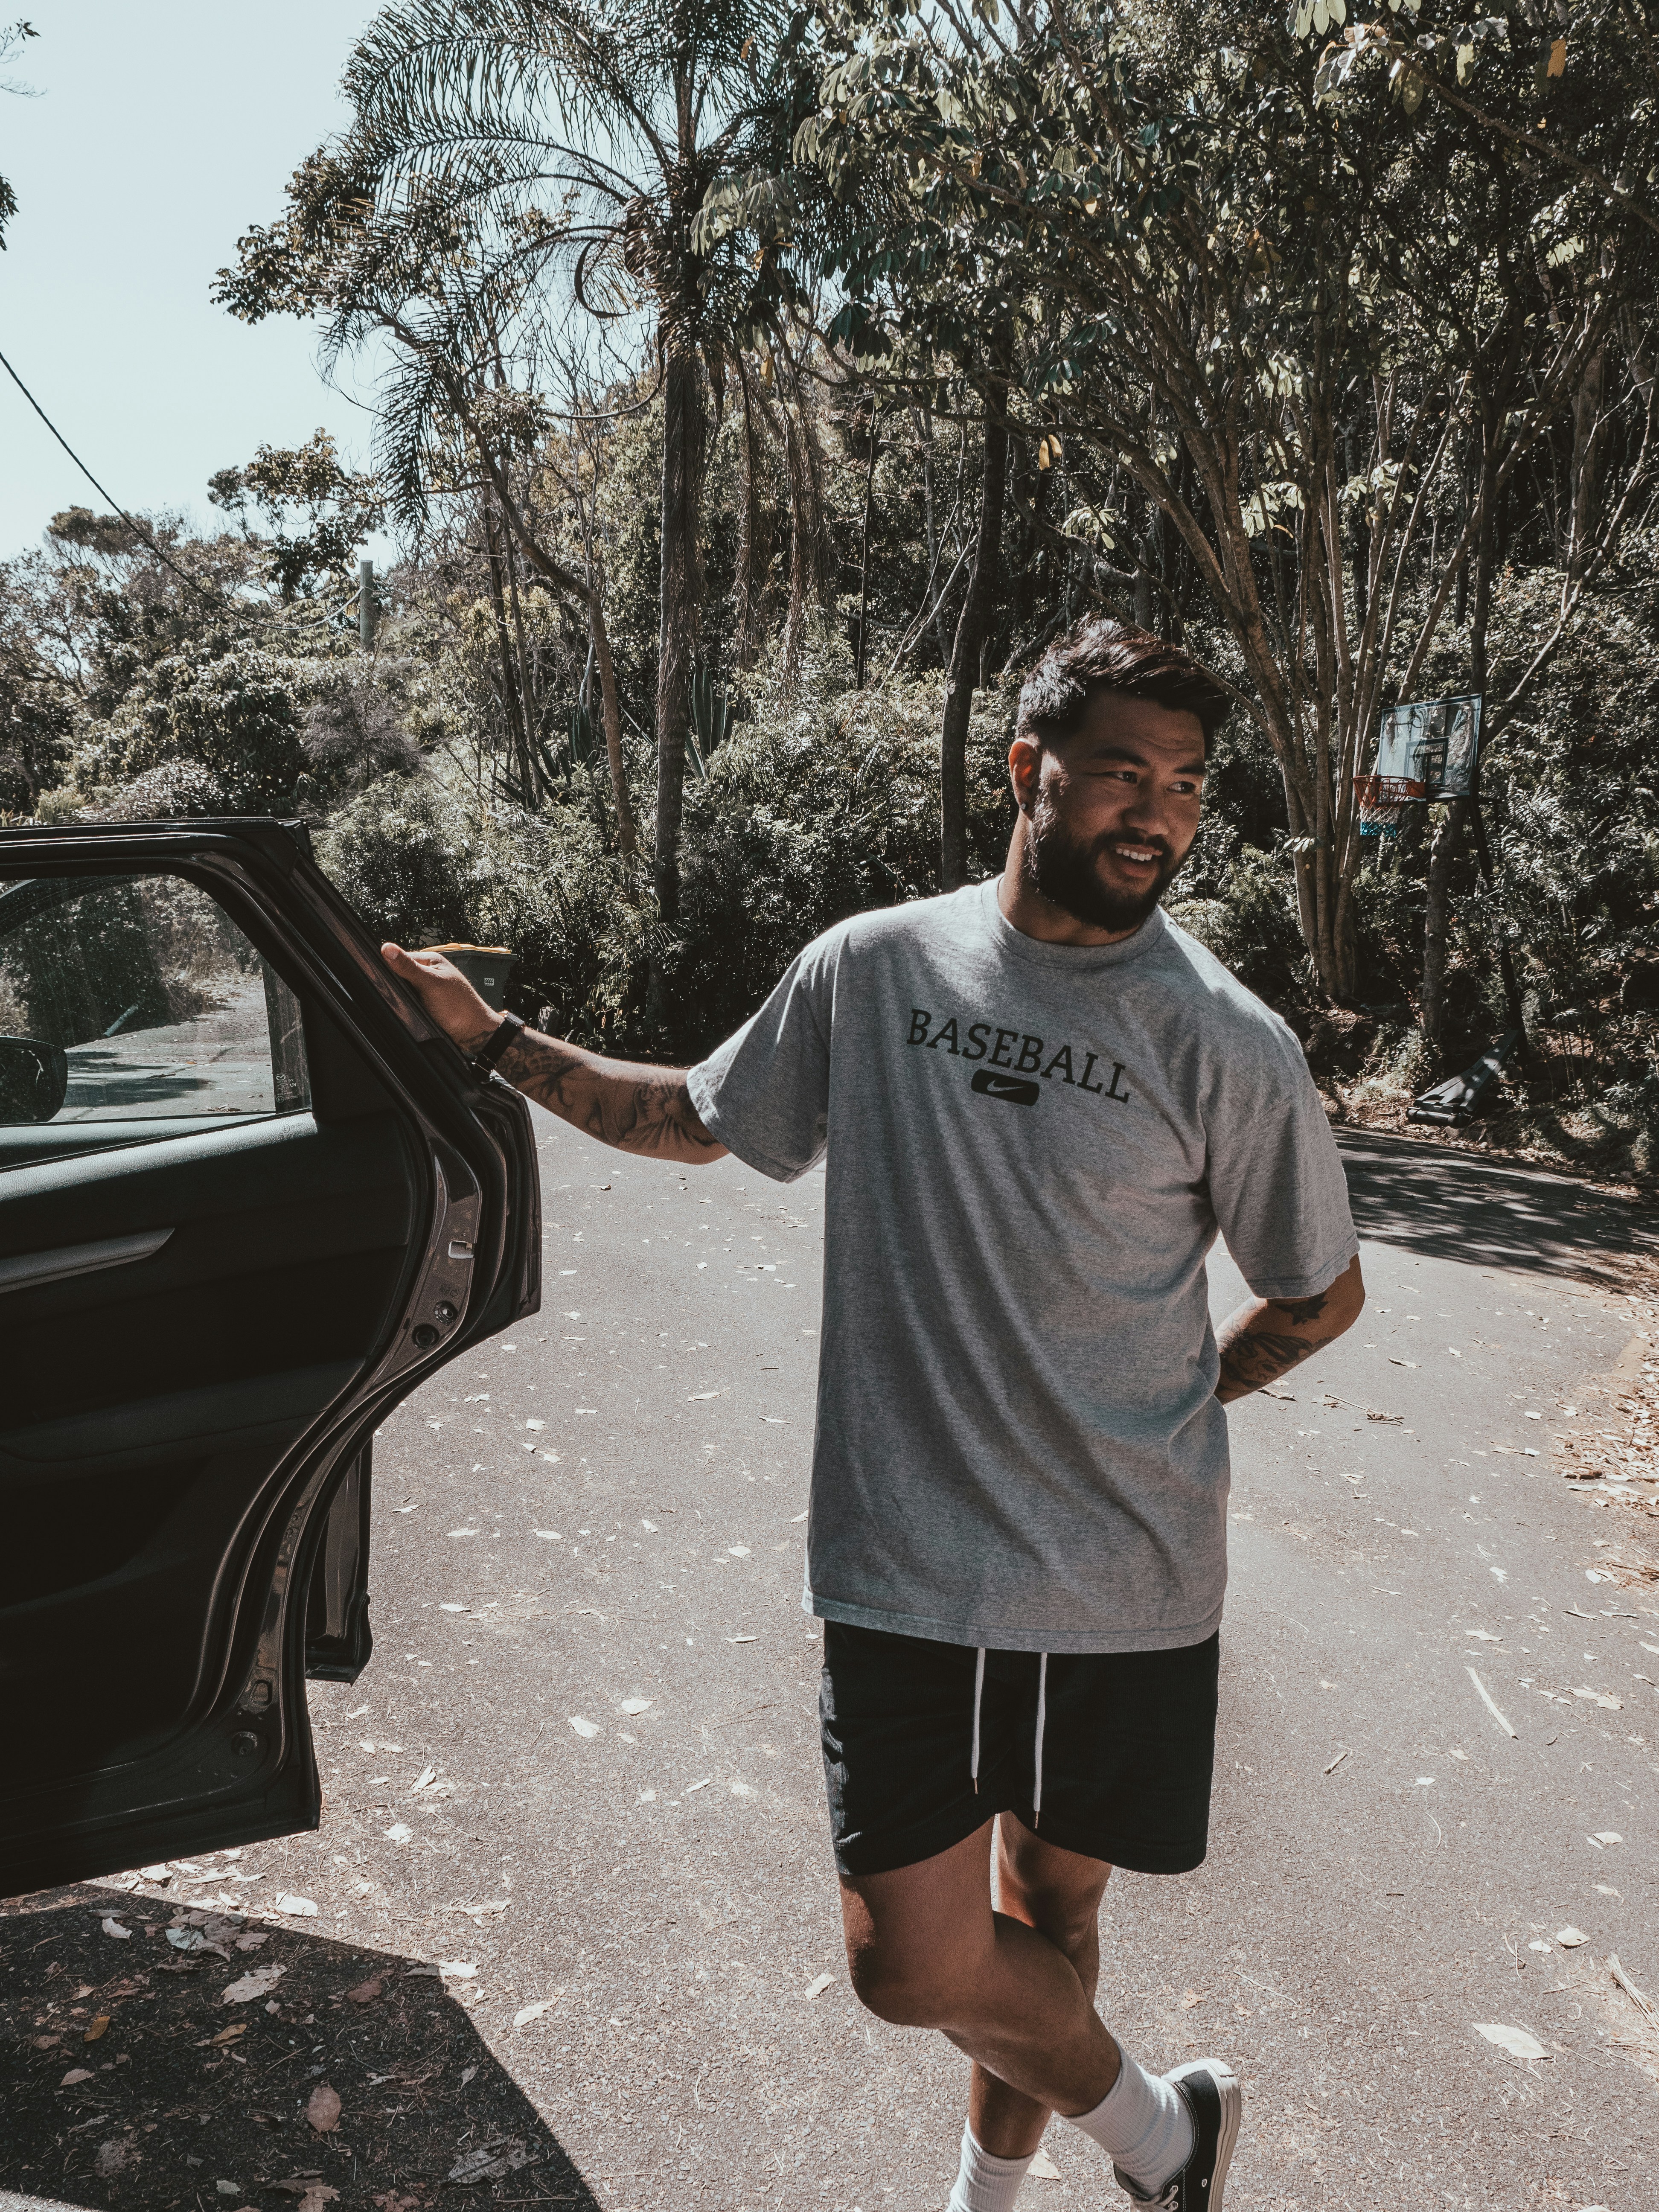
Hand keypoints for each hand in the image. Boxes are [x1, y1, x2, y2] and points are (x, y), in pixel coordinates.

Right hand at [381, 943, 501, 1054]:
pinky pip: (412, 1001)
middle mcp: (430, 971)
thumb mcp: (430, 983)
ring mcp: (430, 987)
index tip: (385, 979)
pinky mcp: (429, 1002)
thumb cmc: (458, 1007)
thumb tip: (387, 948)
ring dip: (403, 997)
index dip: (390, 968)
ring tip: (412, 1005)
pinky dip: (409, 1006)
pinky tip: (414, 1011)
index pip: (400, 957)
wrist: (473, 1033)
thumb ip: (408, 967)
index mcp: (431, 960)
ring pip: (405, 990)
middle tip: (405, 997)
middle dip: (398, 986)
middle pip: (401, 975)